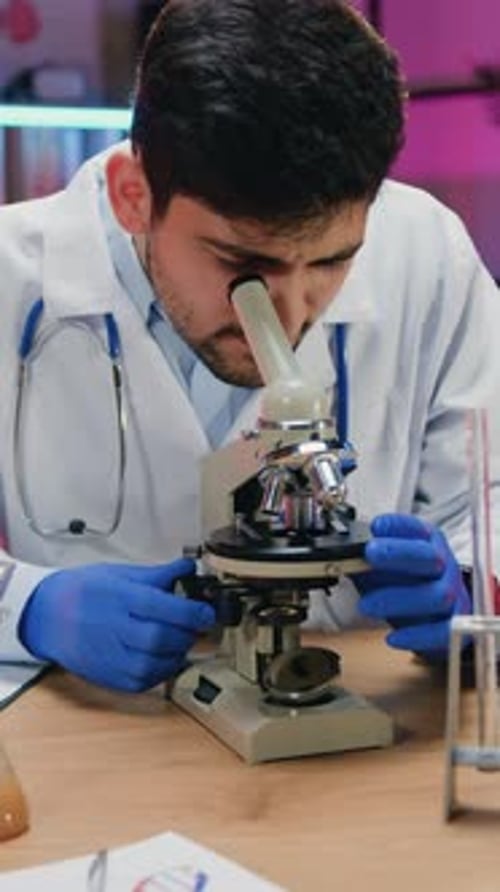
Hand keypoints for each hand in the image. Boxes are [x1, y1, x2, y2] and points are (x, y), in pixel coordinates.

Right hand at [19, 559, 214, 691]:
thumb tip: (188, 569)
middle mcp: (115, 629)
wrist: (46, 616)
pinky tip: (164, 656)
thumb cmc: (81, 592)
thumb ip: (158, 575)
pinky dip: (163, 670)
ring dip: (178, 652)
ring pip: (157, 662)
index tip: (206, 612)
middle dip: (187, 632)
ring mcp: (111, 656)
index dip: (193, 612)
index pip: (164, 608)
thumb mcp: (120, 573)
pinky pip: (146, 681)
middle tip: (195, 623)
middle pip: (163, 637)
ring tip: (179, 638)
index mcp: (120, 598)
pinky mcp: (110, 677)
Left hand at [355, 514, 470, 655]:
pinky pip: (441, 631)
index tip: (377, 526)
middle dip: (399, 553)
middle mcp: (442, 565)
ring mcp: (451, 594)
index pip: (416, 528)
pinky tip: (393, 636)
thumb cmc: (407, 582)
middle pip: (430, 557)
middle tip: (371, 553)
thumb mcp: (384, 564)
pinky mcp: (452, 625)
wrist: (433, 613)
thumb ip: (367, 558)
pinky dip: (416, 635)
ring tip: (367, 605)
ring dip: (398, 599)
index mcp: (427, 542)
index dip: (398, 526)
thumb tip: (340, 557)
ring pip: (437, 595)